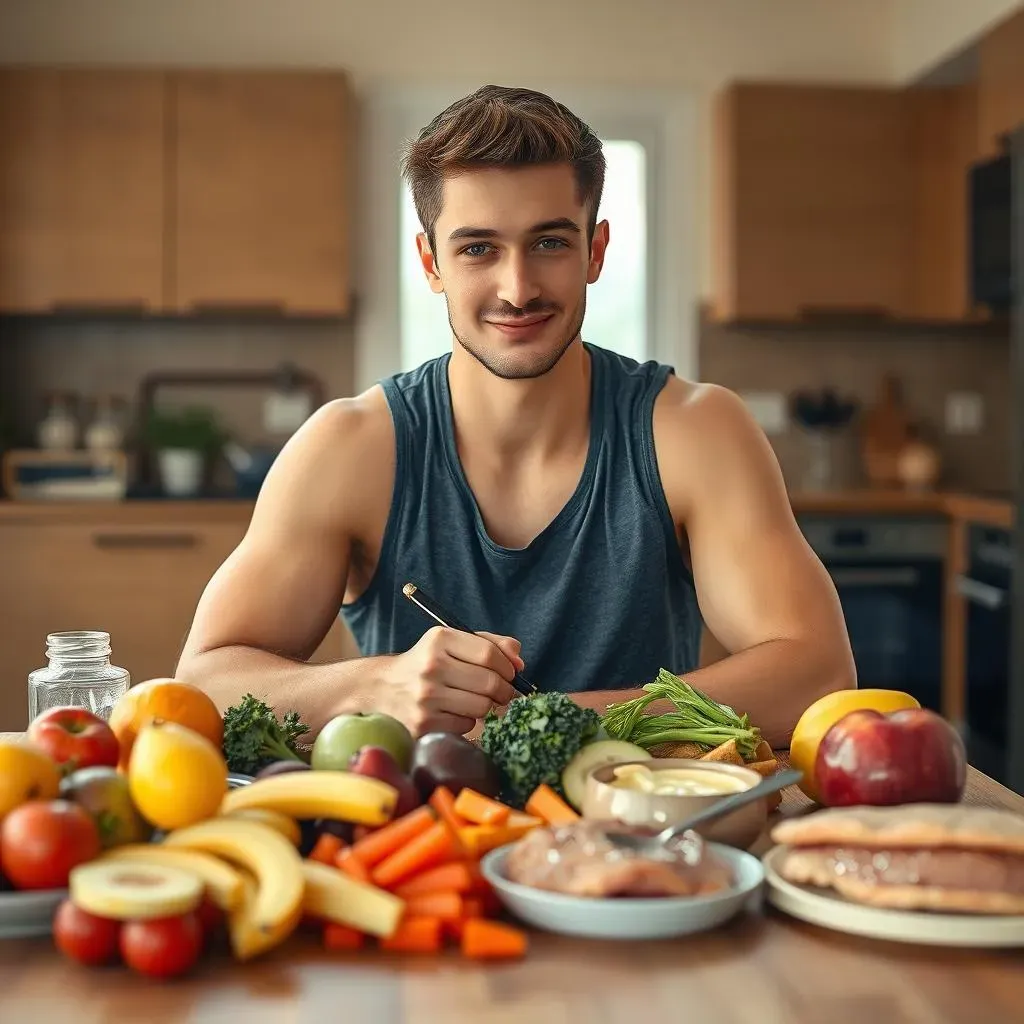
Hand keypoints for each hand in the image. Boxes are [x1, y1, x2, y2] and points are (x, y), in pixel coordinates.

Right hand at [380, 626, 523, 735]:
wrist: (381, 688)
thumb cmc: (427, 664)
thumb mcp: (451, 643)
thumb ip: (490, 644)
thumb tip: (519, 663)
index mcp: (440, 639)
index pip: (490, 654)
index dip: (507, 667)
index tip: (509, 674)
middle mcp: (431, 666)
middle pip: (490, 683)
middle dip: (503, 690)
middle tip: (499, 692)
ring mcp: (426, 697)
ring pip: (481, 707)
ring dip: (484, 707)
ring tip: (472, 701)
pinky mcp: (423, 724)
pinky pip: (465, 726)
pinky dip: (466, 721)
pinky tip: (452, 712)